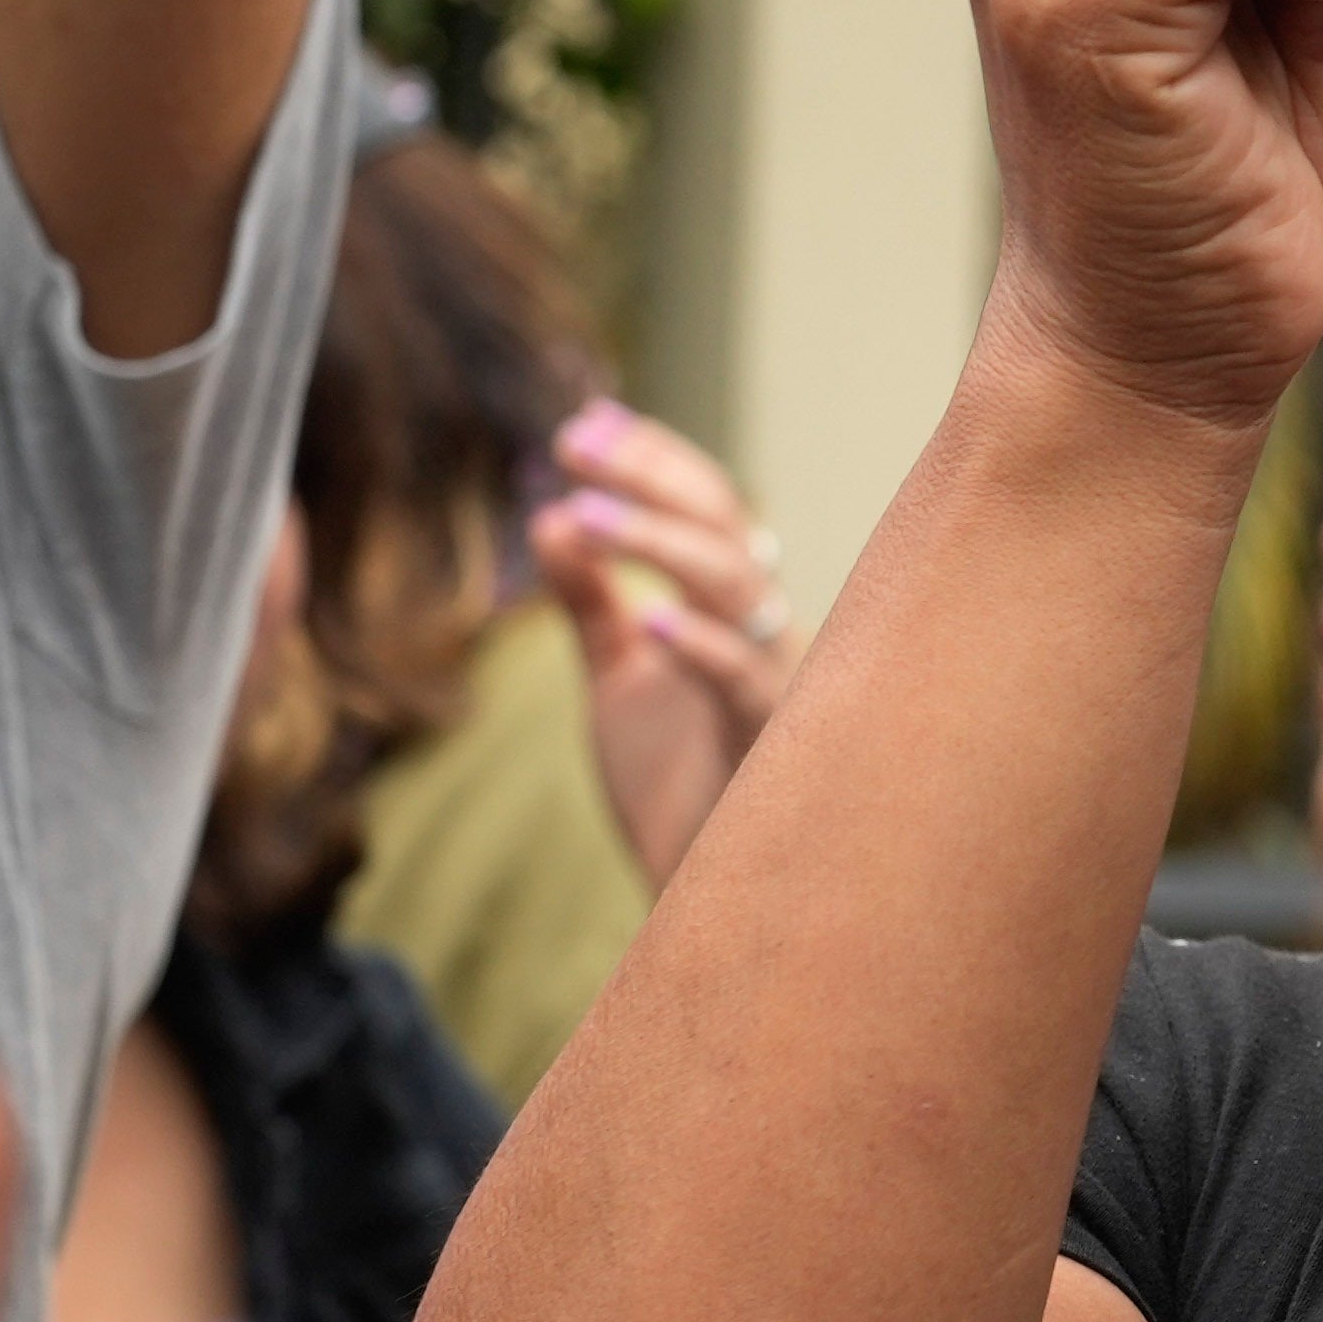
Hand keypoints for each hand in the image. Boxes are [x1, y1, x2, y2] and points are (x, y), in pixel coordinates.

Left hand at [542, 399, 786, 882]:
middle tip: (573, 446)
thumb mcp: (616, 676)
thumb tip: (548, 517)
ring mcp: (774, 683)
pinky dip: (703, 648)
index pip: (705, 505)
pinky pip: (745, 685)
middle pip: (723, 525)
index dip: (650, 458)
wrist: (698, 896)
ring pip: (738, 586)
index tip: (582, 425)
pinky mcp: (767, 747)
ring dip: (659, 544)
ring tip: (582, 516)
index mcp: (730, 607)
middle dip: (649, 477)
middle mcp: (764, 630)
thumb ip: (590, 602)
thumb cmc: (674, 784)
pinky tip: (650, 622)